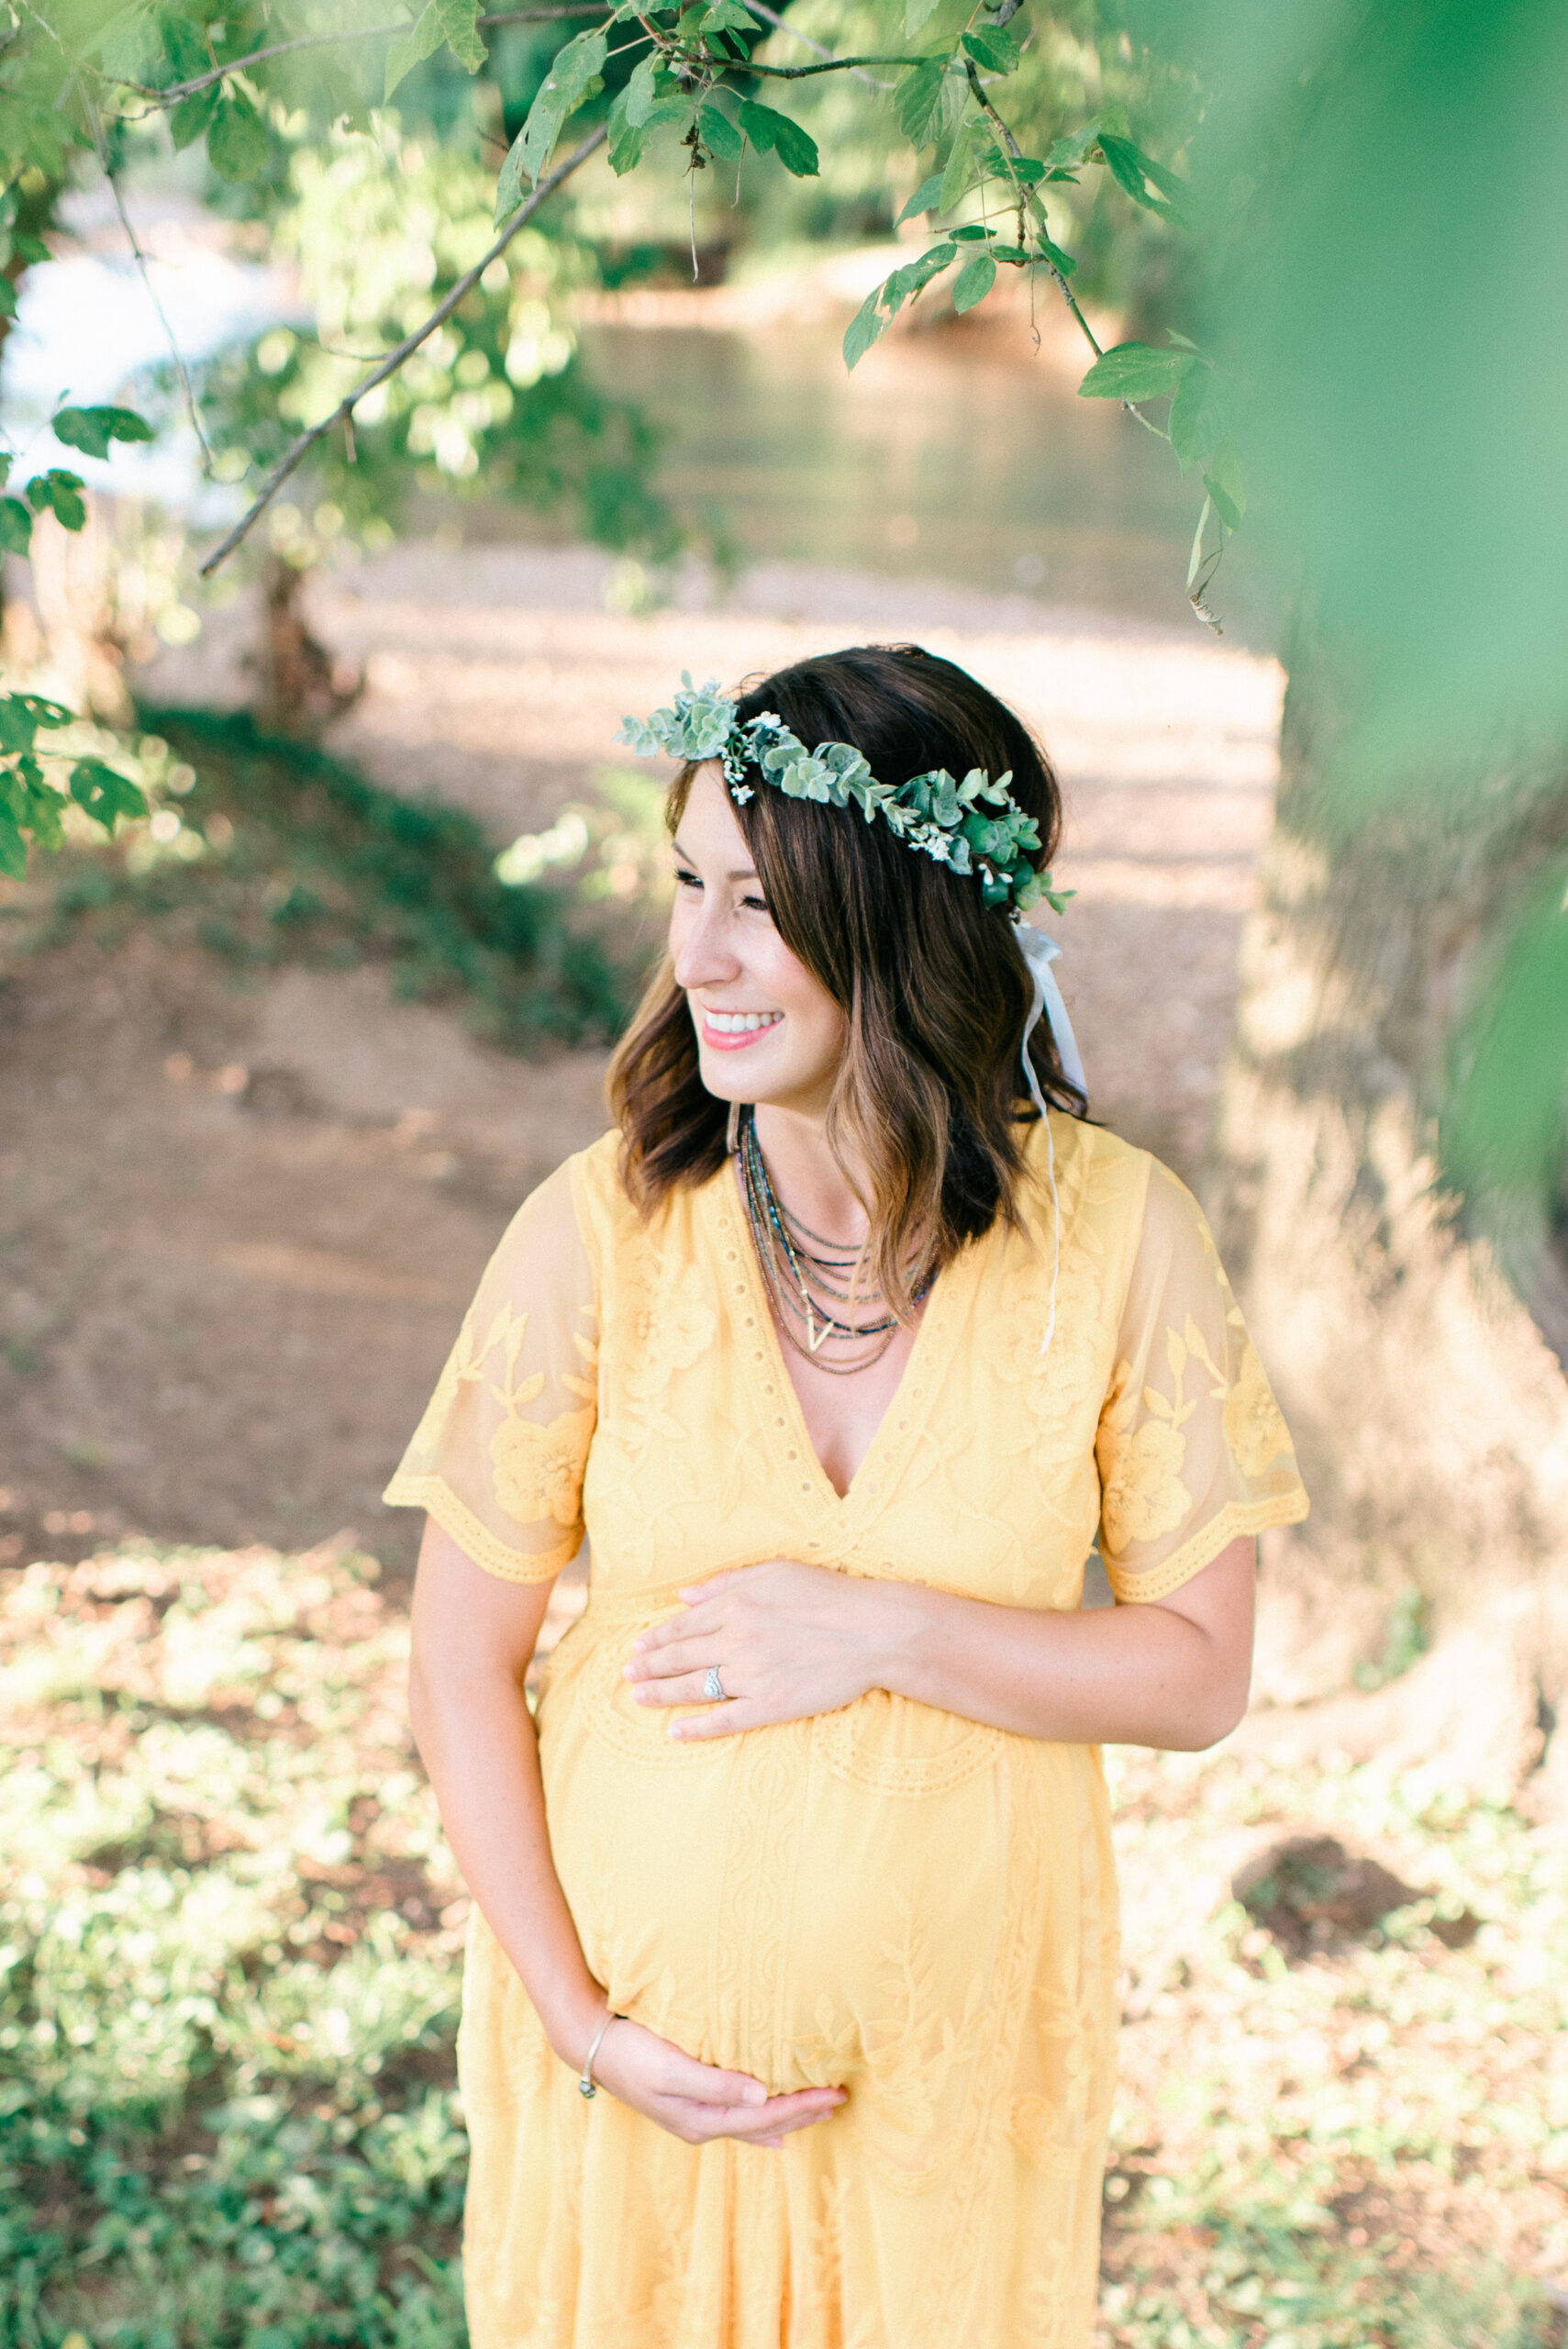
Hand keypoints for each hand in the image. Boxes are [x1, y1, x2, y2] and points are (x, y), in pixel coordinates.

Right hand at [591, 2012, 844, 2149]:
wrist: (592, 2044)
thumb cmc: (631, 2052)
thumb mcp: (670, 2068)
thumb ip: (715, 2084)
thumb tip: (761, 2098)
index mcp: (701, 2119)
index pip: (764, 2118)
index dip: (801, 2106)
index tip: (834, 2093)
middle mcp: (702, 2124)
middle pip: (764, 2125)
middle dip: (803, 2112)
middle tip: (840, 2098)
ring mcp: (694, 2115)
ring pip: (753, 2122)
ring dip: (787, 2116)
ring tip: (818, 2110)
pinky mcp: (689, 2100)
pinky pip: (736, 2116)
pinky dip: (761, 2122)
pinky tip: (772, 2132)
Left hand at [623, 1559, 888, 1739]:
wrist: (874, 1630)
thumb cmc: (830, 1594)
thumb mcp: (776, 1571)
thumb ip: (726, 1582)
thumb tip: (684, 1594)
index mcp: (736, 1605)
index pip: (684, 1624)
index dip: (657, 1637)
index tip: (637, 1645)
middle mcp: (737, 1639)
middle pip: (681, 1656)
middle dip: (649, 1665)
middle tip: (626, 1673)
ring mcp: (752, 1675)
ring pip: (695, 1688)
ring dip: (661, 1693)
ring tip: (637, 1696)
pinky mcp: (771, 1705)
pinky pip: (725, 1720)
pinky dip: (697, 1728)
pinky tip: (676, 1732)